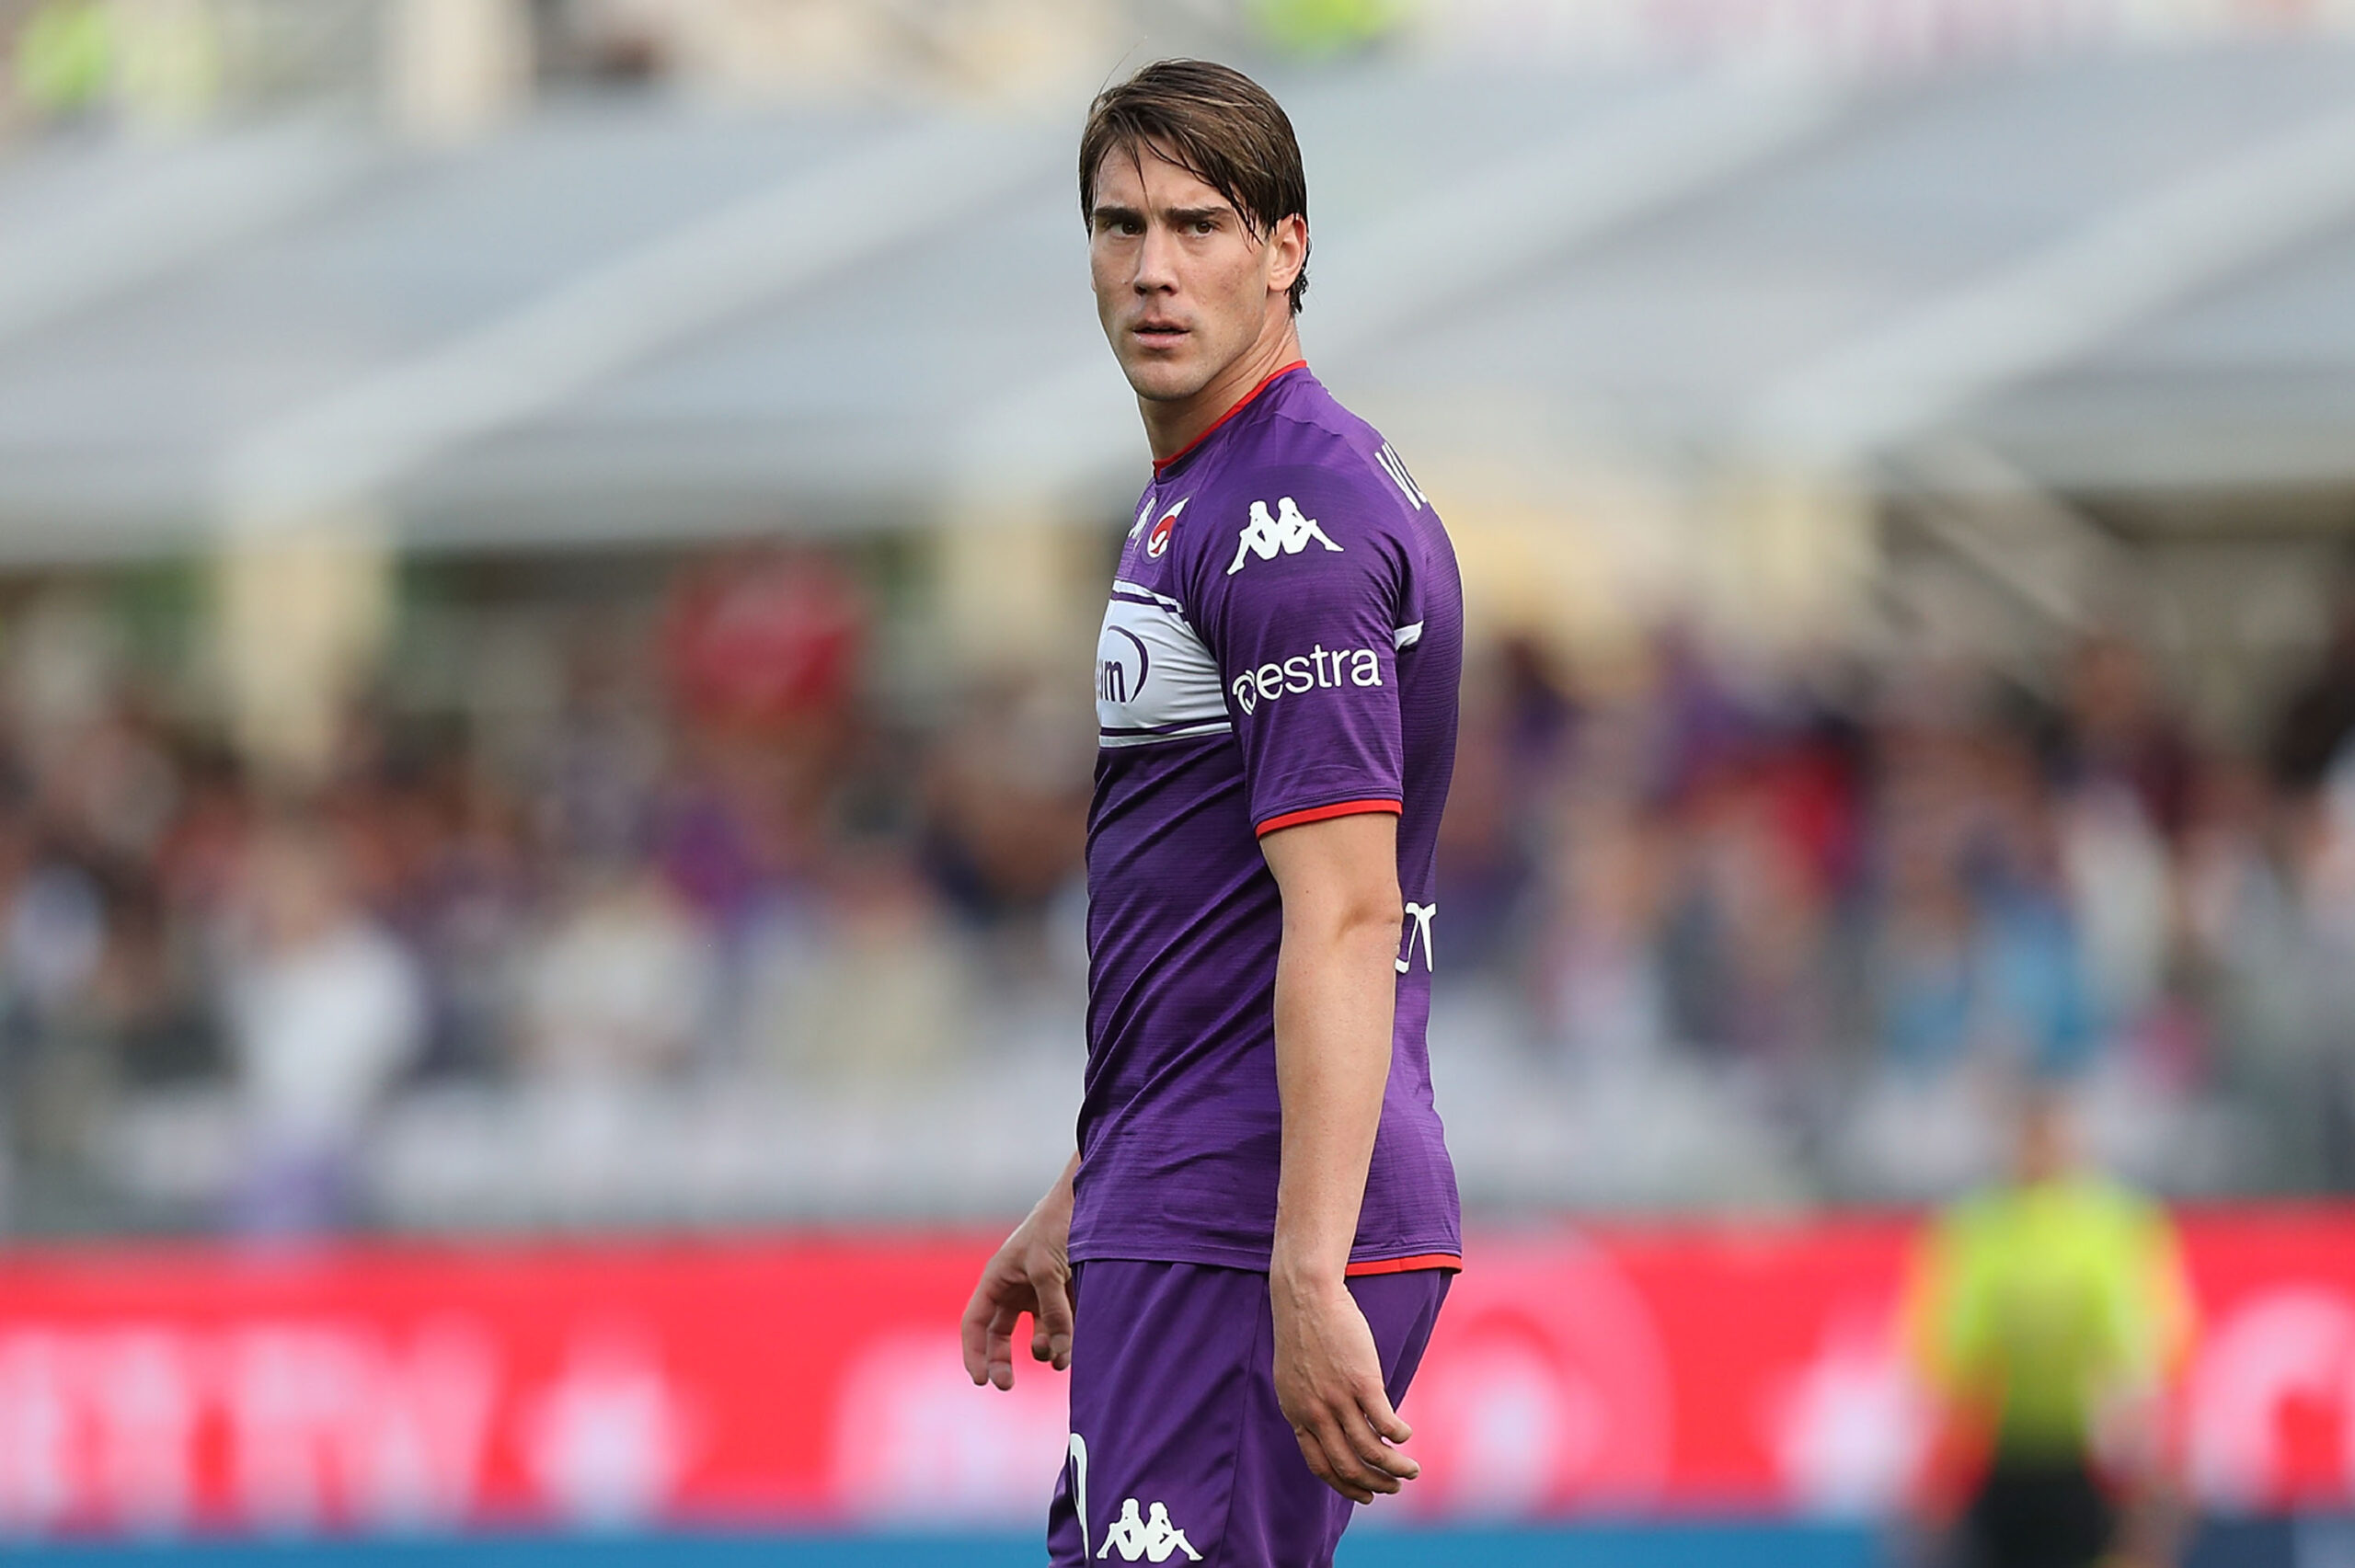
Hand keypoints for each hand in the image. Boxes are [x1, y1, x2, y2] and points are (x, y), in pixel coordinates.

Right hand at [960, 1162, 1075, 1390]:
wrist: (1090, 1200)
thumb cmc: (1057, 1226)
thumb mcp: (1047, 1269)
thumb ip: (1052, 1313)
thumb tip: (1056, 1354)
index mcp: (997, 1279)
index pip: (975, 1323)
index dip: (973, 1352)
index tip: (981, 1380)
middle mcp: (1015, 1288)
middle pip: (1000, 1335)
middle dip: (1003, 1361)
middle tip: (1008, 1385)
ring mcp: (1041, 1292)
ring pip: (1037, 1334)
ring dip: (1045, 1351)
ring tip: (1058, 1359)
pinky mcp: (1067, 1295)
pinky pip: (1062, 1326)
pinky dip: (1067, 1339)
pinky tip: (1074, 1346)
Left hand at [1271, 1272, 1418, 1503]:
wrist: (1305, 1295)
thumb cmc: (1302, 1330)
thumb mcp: (1292, 1377)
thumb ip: (1306, 1404)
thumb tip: (1322, 1424)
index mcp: (1296, 1414)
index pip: (1321, 1465)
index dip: (1345, 1485)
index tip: (1364, 1495)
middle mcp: (1315, 1413)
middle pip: (1348, 1465)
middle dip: (1374, 1485)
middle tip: (1393, 1488)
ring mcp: (1338, 1399)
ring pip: (1371, 1450)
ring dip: (1394, 1467)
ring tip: (1411, 1471)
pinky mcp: (1362, 1381)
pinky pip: (1385, 1422)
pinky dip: (1399, 1435)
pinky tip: (1406, 1435)